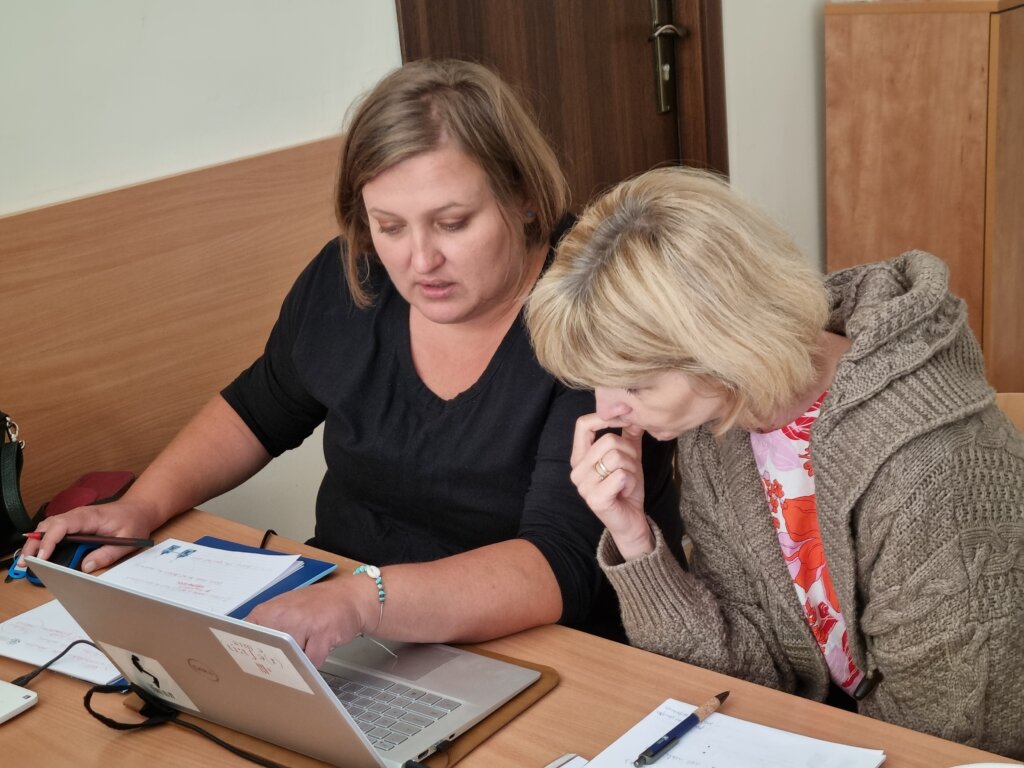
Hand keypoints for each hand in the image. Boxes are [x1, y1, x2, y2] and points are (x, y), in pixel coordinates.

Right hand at [18, 499, 159, 572]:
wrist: (138, 509)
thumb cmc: (133, 522)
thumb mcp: (128, 541)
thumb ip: (107, 554)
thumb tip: (85, 567)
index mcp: (90, 517)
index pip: (63, 525)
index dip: (50, 540)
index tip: (43, 556)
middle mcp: (78, 515)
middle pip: (48, 525)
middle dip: (35, 543)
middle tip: (25, 563)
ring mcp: (74, 518)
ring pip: (47, 527)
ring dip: (35, 542)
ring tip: (26, 561)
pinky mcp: (73, 523)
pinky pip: (53, 529)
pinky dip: (42, 540)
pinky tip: (37, 553)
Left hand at [246, 577, 371, 666]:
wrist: (350, 597)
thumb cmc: (316, 607)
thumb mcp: (284, 611)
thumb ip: (266, 630)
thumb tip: (247, 657)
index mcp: (267, 611)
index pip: (246, 641)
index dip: (250, 657)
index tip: (253, 665)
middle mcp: (281, 615)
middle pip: (269, 655)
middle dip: (278, 662)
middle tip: (288, 656)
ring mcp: (302, 623)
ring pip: (292, 660)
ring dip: (300, 660)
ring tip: (309, 643)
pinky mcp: (322, 632)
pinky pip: (313, 661)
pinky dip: (317, 659)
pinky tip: (321, 644)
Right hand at [569, 414, 653, 559]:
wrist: (631, 521)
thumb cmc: (626, 488)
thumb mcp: (628, 457)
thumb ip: (628, 435)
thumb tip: (635, 412)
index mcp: (580, 457)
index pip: (583, 425)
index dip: (605, 418)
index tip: (625, 421)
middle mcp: (577, 470)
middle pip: (608, 440)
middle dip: (629, 452)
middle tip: (630, 468)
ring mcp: (583, 486)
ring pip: (616, 457)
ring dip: (632, 468)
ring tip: (627, 480)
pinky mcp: (595, 499)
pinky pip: (620, 475)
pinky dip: (631, 481)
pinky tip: (626, 491)